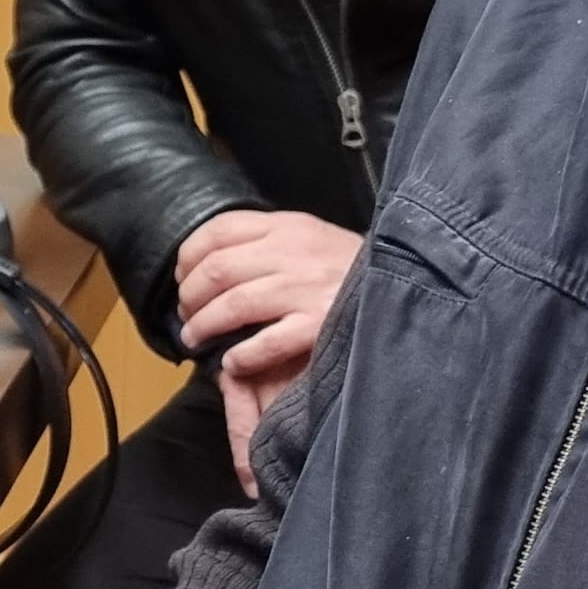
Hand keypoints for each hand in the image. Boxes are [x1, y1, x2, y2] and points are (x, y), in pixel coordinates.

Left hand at [175, 208, 357, 494]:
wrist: (407, 284)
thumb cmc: (351, 269)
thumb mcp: (312, 238)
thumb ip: (270, 242)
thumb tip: (213, 260)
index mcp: (288, 226)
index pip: (218, 231)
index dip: (188, 257)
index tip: (180, 278)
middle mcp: (293, 253)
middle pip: (217, 270)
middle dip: (190, 297)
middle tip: (185, 315)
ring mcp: (306, 289)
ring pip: (232, 306)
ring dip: (203, 326)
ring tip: (195, 340)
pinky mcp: (319, 325)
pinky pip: (264, 342)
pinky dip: (240, 355)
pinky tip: (232, 362)